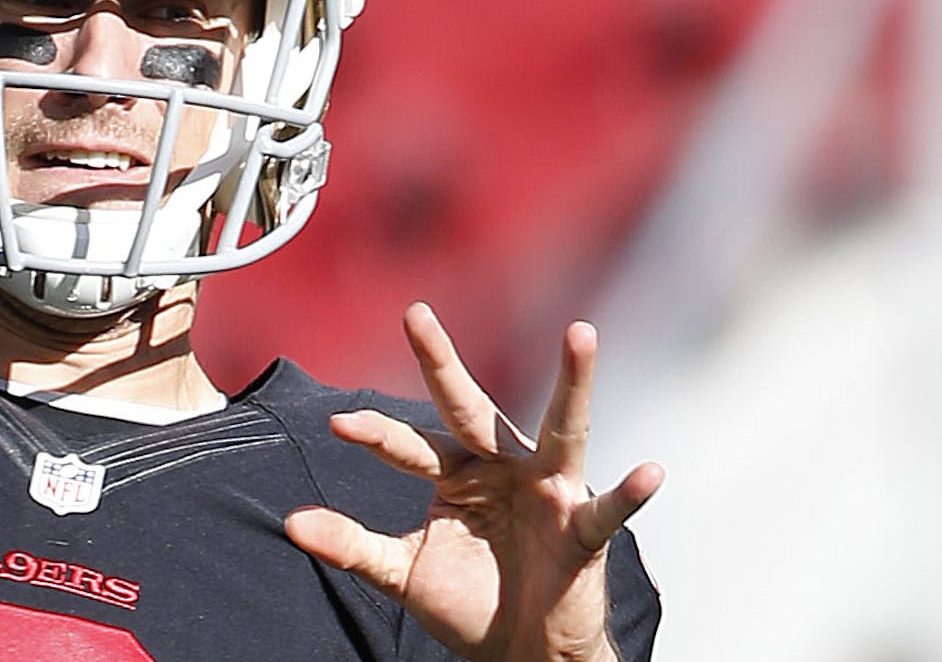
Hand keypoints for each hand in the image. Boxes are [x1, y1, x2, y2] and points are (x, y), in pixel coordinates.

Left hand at [285, 303, 663, 661]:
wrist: (522, 653)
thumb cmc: (469, 601)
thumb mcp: (402, 571)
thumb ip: (353, 545)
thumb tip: (292, 522)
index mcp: (458, 474)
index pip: (411, 445)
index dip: (377, 434)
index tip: (338, 424)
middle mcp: (504, 467)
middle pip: (470, 410)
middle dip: (441, 364)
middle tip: (413, 314)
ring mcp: (550, 493)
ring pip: (563, 430)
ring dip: (575, 383)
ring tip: (581, 334)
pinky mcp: (583, 531)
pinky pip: (609, 510)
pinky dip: (629, 492)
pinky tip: (649, 472)